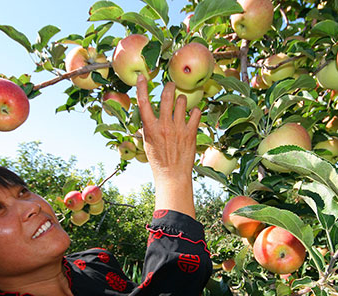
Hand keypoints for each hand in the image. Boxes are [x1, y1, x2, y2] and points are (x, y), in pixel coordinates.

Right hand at [136, 75, 200, 216]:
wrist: (172, 175)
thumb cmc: (158, 160)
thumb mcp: (147, 143)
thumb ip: (148, 127)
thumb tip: (146, 115)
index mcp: (150, 128)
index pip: (143, 103)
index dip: (141, 88)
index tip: (142, 77)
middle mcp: (164, 126)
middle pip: (166, 96)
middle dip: (170, 87)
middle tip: (172, 85)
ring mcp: (178, 128)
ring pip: (182, 102)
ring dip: (182, 100)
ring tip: (182, 105)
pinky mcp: (191, 132)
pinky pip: (196, 113)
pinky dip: (195, 112)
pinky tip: (193, 116)